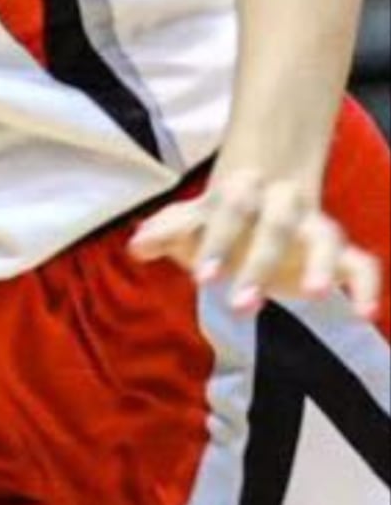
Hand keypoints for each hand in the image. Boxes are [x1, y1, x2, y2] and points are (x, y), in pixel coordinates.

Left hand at [132, 166, 383, 321]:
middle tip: (239, 304)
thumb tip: (137, 246)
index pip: (233, 208)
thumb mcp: (188, 222)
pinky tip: (365, 312)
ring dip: (322, 267)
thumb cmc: (218, 216)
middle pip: (278, 226)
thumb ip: (164, 232)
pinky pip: (361, 264)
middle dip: (259, 264)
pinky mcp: (338, 254)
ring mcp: (314, 228)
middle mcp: (284, 205)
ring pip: (327, 239)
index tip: (203, 277)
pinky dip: (367, 286)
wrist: (262, 194)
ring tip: (316, 294)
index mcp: (244, 192)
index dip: (218, 240)